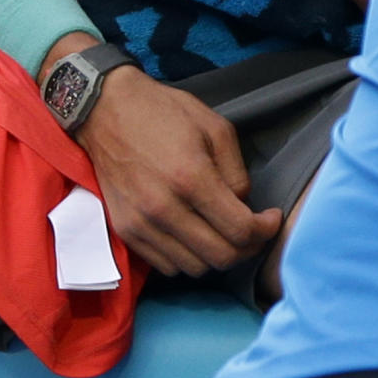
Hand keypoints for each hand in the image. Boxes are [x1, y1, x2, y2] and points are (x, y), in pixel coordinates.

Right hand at [75, 65, 282, 276]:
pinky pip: (167, 265)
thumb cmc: (162, 111)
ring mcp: (141, 223)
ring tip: (221, 230)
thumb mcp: (214, 126)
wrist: (105, 109)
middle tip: (252, 229)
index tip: (271, 219)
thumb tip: (243, 205)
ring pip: (195, 268)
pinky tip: (193, 232)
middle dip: (247, 247)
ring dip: (215, 254)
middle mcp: (164, 208)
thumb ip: (236, 171)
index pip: (240, 230)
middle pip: (221, 257)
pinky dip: (187, 256)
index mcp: (191, 177)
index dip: (265, 230)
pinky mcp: (125, 230)